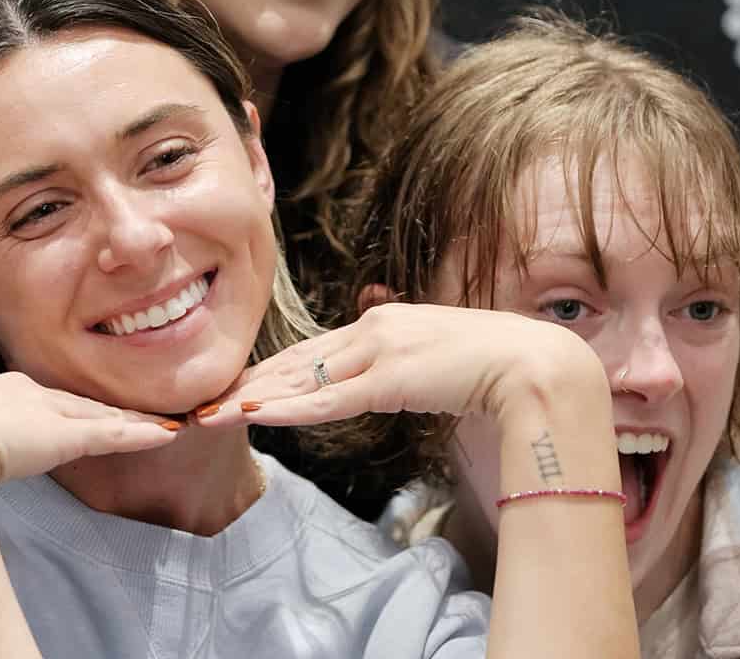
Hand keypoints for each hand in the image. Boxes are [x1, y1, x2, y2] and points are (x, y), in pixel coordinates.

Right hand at [0, 371, 178, 488]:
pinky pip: (113, 434)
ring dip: (132, 420)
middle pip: (77, 402)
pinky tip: (168, 433)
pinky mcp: (65, 436)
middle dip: (105, 407)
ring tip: (163, 421)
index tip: (79, 415)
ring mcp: (47, 413)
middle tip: (137, 411)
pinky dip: (141, 434)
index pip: (41, 400)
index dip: (65, 408)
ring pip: (100, 415)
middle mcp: (26, 393)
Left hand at [192, 303, 601, 428]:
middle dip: (249, 384)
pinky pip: (327, 401)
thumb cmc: (496, 363)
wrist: (533, 364)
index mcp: (382, 323)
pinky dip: (288, 410)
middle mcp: (372, 329)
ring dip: (254, 399)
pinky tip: (254, 415)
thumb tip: (386, 380)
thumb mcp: (437, 356)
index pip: (312, 351)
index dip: (271, 372)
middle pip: (296, 362)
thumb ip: (405, 365)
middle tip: (205, 400)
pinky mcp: (389, 380)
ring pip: (302, 380)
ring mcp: (379, 352)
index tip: (237, 386)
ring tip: (212, 412)